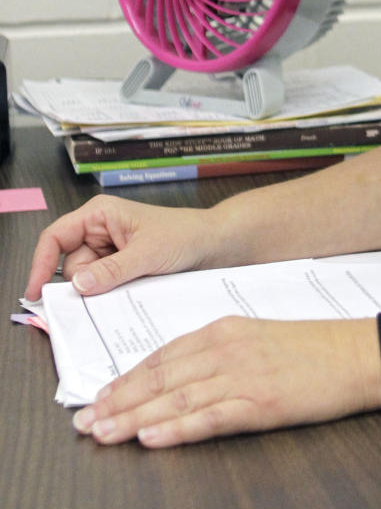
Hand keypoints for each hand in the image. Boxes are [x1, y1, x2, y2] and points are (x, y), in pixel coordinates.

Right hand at [25, 196, 212, 300]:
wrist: (215, 245)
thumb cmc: (185, 235)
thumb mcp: (148, 253)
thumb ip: (112, 270)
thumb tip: (78, 285)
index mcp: (100, 214)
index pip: (56, 237)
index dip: (41, 264)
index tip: (36, 292)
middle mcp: (100, 230)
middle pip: (69, 264)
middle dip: (82, 282)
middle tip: (109, 288)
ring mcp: (109, 251)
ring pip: (86, 280)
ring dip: (101, 290)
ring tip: (131, 283)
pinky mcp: (120, 267)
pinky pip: (102, 287)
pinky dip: (110, 294)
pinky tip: (129, 292)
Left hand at [72, 316, 380, 446]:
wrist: (359, 352)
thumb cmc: (312, 347)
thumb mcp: (258, 336)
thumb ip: (219, 351)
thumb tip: (179, 375)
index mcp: (225, 329)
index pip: (163, 354)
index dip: (128, 378)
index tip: (99, 396)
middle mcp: (227, 348)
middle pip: (161, 376)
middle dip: (119, 400)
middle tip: (86, 420)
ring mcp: (243, 375)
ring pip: (176, 397)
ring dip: (134, 417)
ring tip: (104, 433)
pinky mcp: (260, 401)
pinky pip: (209, 417)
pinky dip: (176, 428)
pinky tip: (151, 436)